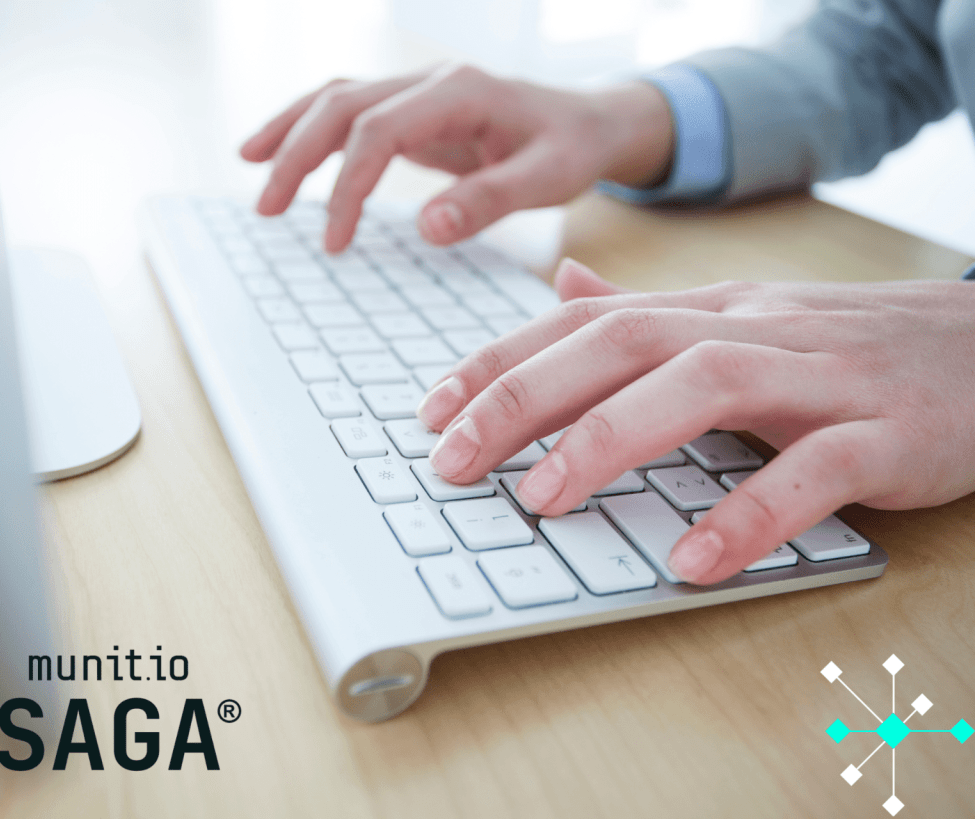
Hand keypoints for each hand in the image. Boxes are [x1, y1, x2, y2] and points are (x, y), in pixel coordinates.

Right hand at [240, 65, 673, 251]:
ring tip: (248, 168)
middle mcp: (431, 81)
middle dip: (296, 154)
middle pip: (342, 104)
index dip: (348, 185)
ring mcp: (419, 91)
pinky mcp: (414, 110)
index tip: (334, 242)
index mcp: (460, 92)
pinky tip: (283, 151)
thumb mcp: (546, 179)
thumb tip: (426, 228)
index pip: (380, 131)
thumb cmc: (570, 149)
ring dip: (290, 131)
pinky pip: (352, 112)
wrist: (588, 121)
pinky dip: (312, 129)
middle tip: (265, 209)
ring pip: (337, 97)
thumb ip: (488, 201)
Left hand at [416, 259, 974, 583]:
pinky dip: (750, 512)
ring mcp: (819, 376)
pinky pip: (814, 468)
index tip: (431, 412)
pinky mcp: (885, 432)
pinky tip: (693, 560)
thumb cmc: (839, 344)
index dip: (500, 363)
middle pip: (622, 343)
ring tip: (541, 500)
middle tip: (453, 460)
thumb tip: (558, 290)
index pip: (581, 325)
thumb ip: (644, 312)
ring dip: (611, 440)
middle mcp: (748, 330)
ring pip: (704, 386)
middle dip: (526, 397)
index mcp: (706, 311)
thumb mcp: (733, 320)